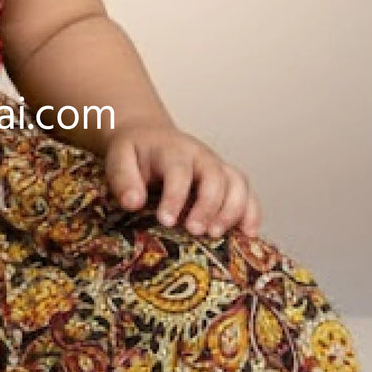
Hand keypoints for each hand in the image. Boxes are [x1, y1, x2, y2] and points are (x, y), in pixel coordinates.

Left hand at [105, 122, 261, 238]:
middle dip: (208, 206)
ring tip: (216, 234)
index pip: (179, 172)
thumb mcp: (119, 159)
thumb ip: (123, 179)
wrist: (149, 137)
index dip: (175, 197)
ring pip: (237, 184)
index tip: (166, 221)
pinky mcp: (227, 181)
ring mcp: (217, 168)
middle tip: (194, 231)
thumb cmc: (134, 153)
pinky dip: (252, 213)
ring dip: (233, 211)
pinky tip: (247, 234)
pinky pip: (248, 194)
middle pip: (215, 177)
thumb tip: (133, 202)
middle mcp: (201, 156)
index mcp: (173, 150)